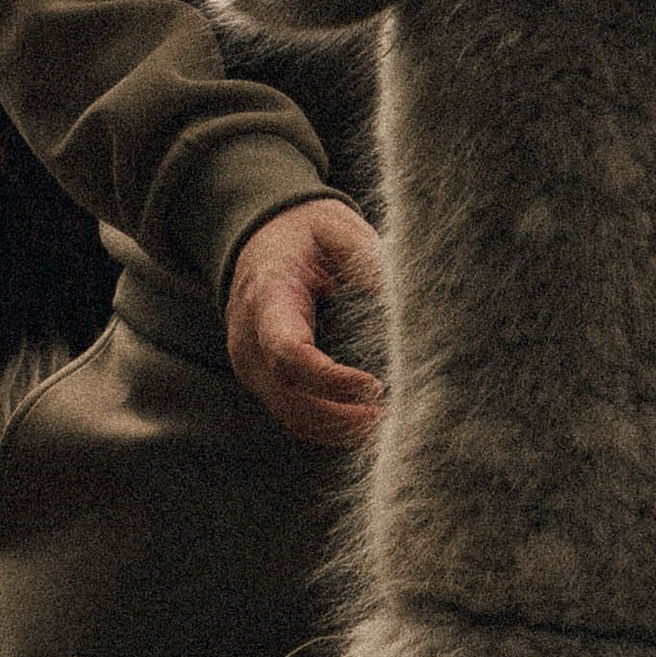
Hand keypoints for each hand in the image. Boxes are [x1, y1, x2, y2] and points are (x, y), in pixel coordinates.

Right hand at [225, 197, 387, 447]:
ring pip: (291, 415)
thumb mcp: (335, 228)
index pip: (288, 354)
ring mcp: (251, 364)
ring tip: (385, 422)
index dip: (331, 380)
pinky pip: (291, 413)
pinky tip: (363, 421)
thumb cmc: (304, 232)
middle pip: (290, 397)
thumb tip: (406, 301)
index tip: (375, 385)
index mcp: (266, 297)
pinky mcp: (262, 377)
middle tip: (392, 415)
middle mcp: (249, 339)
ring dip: (338, 428)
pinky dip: (327, 425)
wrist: (263, 236)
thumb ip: (366, 259)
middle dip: (342, 415)